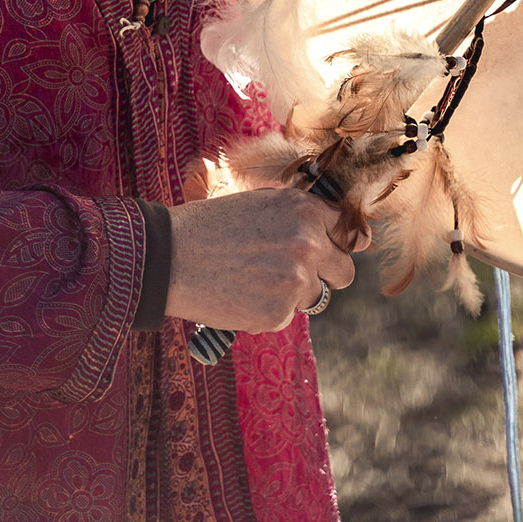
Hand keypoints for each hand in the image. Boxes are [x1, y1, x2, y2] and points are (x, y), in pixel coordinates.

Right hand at [165, 186, 356, 332]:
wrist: (171, 255)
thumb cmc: (213, 226)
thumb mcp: (263, 204)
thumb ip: (300, 218)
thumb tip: (334, 236)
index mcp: (306, 210)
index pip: (351, 234)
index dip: (340, 245)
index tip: (331, 253)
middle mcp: (308, 243)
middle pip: (345, 272)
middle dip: (325, 275)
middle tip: (293, 273)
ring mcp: (295, 280)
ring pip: (315, 297)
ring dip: (293, 294)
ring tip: (254, 280)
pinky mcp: (278, 313)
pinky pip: (287, 317)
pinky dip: (268, 312)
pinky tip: (241, 295)